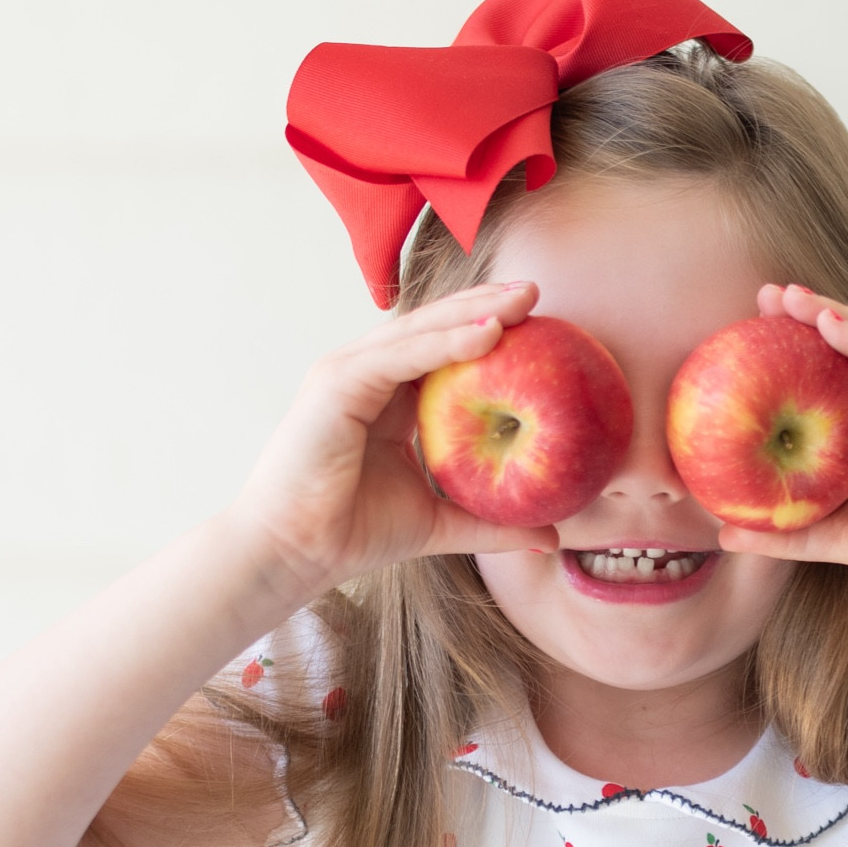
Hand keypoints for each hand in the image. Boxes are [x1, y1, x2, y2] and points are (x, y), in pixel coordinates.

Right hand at [226, 281, 556, 602]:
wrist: (295, 554)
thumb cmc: (354, 535)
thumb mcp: (441, 522)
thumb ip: (494, 523)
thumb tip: (552, 536)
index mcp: (387, 397)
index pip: (443, 349)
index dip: (488, 330)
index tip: (540, 323)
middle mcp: (367, 375)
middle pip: (434, 327)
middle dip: (486, 306)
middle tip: (536, 292)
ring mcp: (348, 372)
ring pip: (420, 330)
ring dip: (473, 312)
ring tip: (523, 301)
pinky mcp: (336, 382)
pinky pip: (401, 355)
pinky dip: (445, 342)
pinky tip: (488, 334)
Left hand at [717, 284, 847, 614]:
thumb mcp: (837, 536)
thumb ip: (786, 530)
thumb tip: (723, 533)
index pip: (846, 370)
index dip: (804, 346)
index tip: (754, 329)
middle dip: (814, 315)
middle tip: (766, 296)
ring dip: (835, 315)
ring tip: (790, 299)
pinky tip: (829, 325)